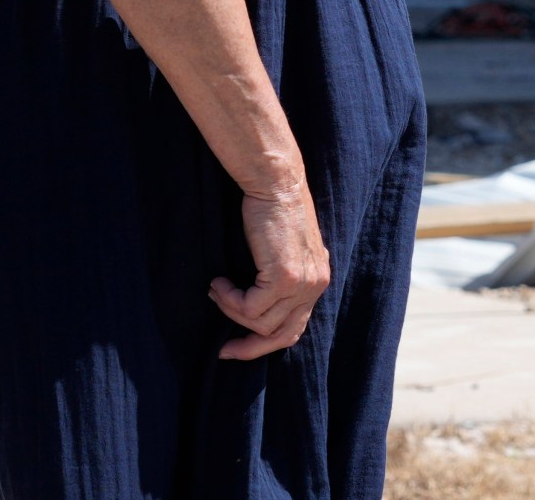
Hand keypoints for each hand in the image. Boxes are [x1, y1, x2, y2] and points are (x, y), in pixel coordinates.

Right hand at [210, 183, 330, 360]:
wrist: (276, 184)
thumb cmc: (272, 211)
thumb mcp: (283, 250)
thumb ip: (280, 277)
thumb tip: (256, 309)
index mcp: (317, 280)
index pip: (295, 327)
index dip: (266, 342)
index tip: (236, 346)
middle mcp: (315, 286)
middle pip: (283, 335)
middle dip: (250, 347)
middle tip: (223, 349)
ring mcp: (302, 284)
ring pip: (261, 323)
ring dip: (231, 311)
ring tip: (217, 289)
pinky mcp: (285, 278)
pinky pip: (250, 308)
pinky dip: (229, 300)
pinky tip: (220, 282)